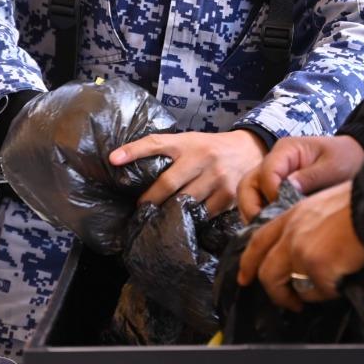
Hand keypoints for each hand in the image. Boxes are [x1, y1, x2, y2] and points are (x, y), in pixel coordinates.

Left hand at [109, 129, 267, 216]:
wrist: (251, 150)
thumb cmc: (212, 148)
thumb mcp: (190, 141)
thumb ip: (165, 150)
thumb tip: (126, 162)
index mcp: (187, 143)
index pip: (156, 143)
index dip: (133, 151)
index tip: (112, 160)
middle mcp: (201, 158)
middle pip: (168, 182)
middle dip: (151, 199)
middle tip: (139, 210)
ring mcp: (216, 177)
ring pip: (185, 201)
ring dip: (169, 212)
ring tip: (158, 221)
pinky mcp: (227, 195)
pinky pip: (203, 213)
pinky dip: (192, 218)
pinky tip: (184, 222)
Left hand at [235, 182, 363, 310]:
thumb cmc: (362, 203)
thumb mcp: (324, 204)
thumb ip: (310, 224)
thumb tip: (311, 248)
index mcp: (292, 215)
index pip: (259, 240)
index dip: (249, 261)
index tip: (245, 277)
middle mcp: (291, 232)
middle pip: (267, 271)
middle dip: (273, 292)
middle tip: (285, 302)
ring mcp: (301, 251)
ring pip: (288, 287)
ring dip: (300, 297)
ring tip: (317, 297)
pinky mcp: (317, 268)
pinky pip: (318, 292)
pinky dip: (328, 292)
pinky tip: (342, 282)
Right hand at [236, 134, 363, 221]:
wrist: (355, 156)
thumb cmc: (346, 158)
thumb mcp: (333, 166)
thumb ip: (310, 177)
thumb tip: (287, 190)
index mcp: (285, 150)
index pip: (266, 173)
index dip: (272, 194)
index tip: (287, 211)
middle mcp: (273, 161)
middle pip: (247, 185)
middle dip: (251, 208)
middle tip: (265, 228)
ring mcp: (272, 175)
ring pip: (249, 195)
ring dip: (253, 214)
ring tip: (268, 232)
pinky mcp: (275, 188)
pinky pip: (260, 202)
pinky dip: (262, 216)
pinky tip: (274, 230)